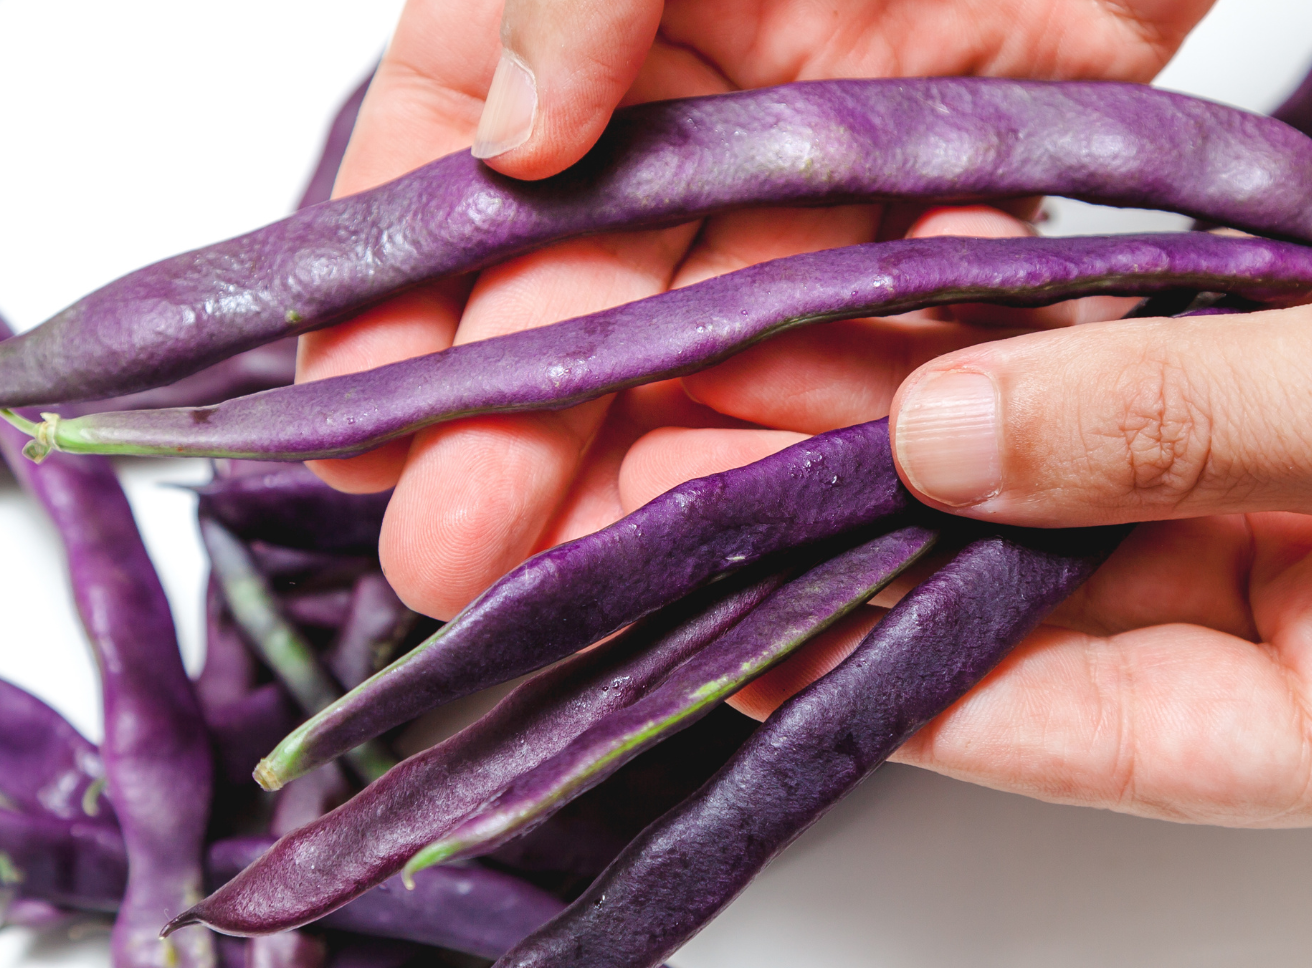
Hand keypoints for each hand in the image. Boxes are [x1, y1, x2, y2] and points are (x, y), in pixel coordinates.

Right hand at [303, 0, 1213, 616]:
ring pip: (729, 329)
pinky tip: (794, 487)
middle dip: (508, 426)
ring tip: (597, 566)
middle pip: (577, 283)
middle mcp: (687, 88)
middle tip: (446, 561)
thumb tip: (509, 148)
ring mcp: (823, 145)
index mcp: (578, 2)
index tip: (348, 428)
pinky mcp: (964, 180)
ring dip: (661, 446)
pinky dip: (858, 388)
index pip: (443, 165)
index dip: (388, 303)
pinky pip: (903, 304)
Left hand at [723, 124, 1311, 825]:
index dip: (905, 691)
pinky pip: (1124, 326)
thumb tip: (954, 445)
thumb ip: (1199, 431)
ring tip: (741, 374)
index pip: (1089, 731)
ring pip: (1064, 447)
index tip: (749, 649)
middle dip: (867, 528)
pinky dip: (1013, 305)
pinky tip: (890, 286)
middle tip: (700, 482)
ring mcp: (1308, 453)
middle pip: (1046, 583)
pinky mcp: (1307, 324)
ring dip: (910, 405)